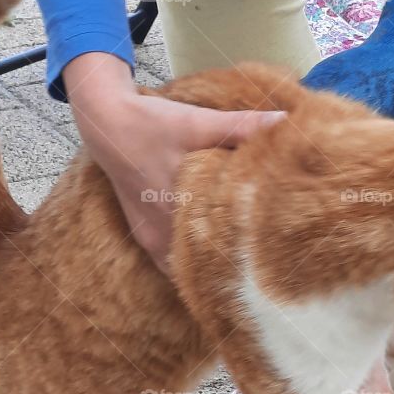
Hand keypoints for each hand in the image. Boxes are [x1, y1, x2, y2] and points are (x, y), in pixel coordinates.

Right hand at [65, 53, 281, 269]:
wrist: (108, 126)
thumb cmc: (154, 123)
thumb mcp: (199, 120)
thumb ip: (243, 125)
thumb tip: (285, 121)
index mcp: (181, 205)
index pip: (219, 246)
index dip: (245, 258)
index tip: (271, 263)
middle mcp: (164, 229)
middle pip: (203, 262)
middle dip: (231, 267)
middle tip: (265, 271)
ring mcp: (152, 237)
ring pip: (185, 269)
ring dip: (207, 269)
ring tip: (240, 273)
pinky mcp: (144, 237)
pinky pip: (168, 264)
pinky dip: (187, 267)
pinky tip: (208, 267)